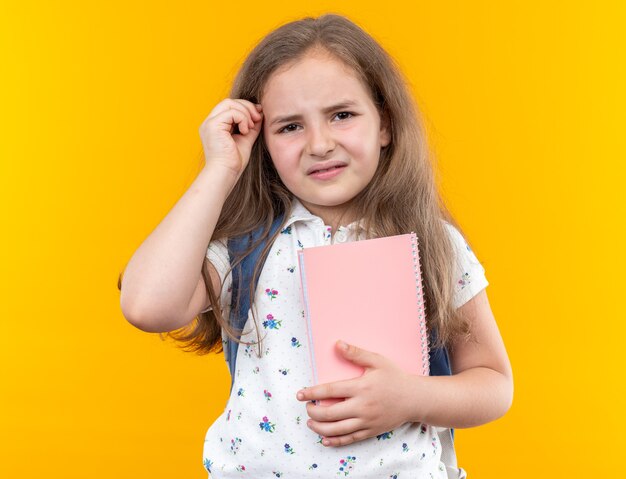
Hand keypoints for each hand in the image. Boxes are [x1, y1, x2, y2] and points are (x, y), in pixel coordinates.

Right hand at [198, 98, 262, 176]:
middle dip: (246, 107)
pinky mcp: (212, 126)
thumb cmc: (234, 162)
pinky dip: (242, 119)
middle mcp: (209, 122)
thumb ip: (251, 126)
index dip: (245, 107)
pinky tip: (245, 131)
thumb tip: (260, 113)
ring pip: (230, 104)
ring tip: (250, 127)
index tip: (258, 115)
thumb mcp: (245, 139)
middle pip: (229, 102)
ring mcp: (209, 123)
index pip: (229, 106)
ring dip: (245, 113)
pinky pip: (231, 112)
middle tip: (258, 118)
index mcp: (215, 126)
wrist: (226, 174)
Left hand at [296, 340, 423, 446]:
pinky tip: (324, 438)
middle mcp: (362, 407)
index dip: (312, 393)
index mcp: (361, 387)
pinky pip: (349, 439)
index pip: (330, 391)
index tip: (300, 394)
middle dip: (313, 411)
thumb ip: (356, 353)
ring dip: (320, 427)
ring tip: (310, 421)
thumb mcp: (377, 361)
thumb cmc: (395, 377)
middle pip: (330, 413)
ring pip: (337, 430)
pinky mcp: (371, 431)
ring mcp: (366, 421)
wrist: (415, 399)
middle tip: (306, 406)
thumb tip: (337, 344)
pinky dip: (334, 440)